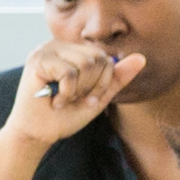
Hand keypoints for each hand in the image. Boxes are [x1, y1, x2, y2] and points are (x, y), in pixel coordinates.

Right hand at [3, 33, 128, 147]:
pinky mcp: (38, 59)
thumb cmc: (64, 116)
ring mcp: (47, 49)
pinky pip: (70, 72)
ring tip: (62, 98)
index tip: (85, 100)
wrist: (37, 134)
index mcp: (73, 51)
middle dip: (91, 87)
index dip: (102, 84)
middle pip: (98, 59)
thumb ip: (117, 78)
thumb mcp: (97, 97)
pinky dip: (66, 92)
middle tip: (73, 99)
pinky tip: (53, 99)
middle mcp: (60, 45)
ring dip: (78, 90)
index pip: (105, 58)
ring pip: (86, 64)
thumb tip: (142, 58)